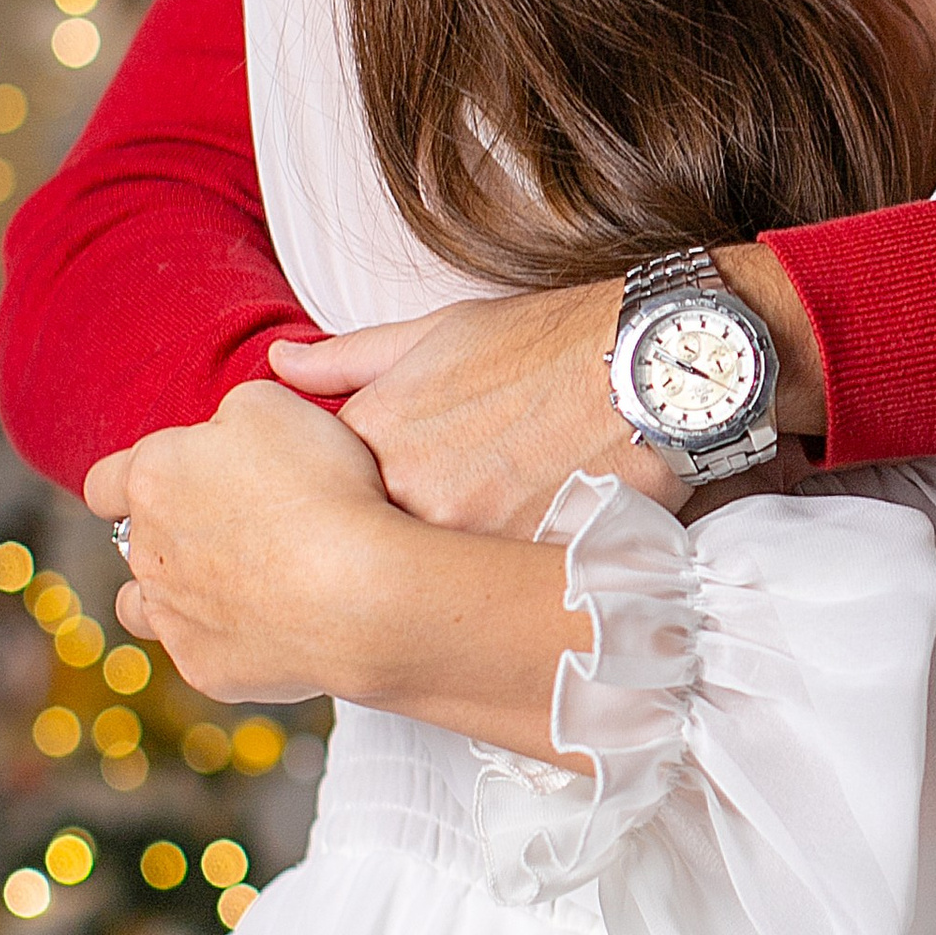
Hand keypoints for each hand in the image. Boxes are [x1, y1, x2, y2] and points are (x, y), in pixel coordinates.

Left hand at [87, 381, 391, 707]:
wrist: (357, 589)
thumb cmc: (318, 486)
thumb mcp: (273, 406)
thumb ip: (231, 410)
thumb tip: (222, 429)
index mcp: (152, 479)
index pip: (106, 481)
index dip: (137, 476)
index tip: (178, 476)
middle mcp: (146, 549)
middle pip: (132, 541)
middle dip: (170, 531)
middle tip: (232, 524)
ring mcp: (170, 615)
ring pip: (145, 605)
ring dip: (176, 591)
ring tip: (232, 582)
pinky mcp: (202, 666)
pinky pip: (199, 649)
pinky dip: (227, 637)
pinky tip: (273, 623)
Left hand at [266, 246, 824, 537]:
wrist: (655, 364)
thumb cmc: (551, 341)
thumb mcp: (441, 331)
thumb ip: (351, 357)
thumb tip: (280, 362)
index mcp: (375, 435)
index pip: (322, 496)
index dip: (349, 501)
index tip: (379, 498)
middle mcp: (408, 494)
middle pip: (370, 549)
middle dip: (388, 547)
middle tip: (436, 531)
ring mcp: (466, 540)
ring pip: (427, 583)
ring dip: (443, 574)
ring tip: (490, 544)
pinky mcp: (522, 571)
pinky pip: (488, 603)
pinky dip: (496, 592)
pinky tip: (520, 570)